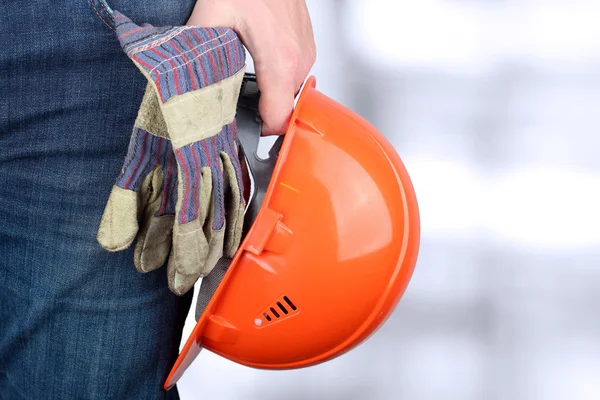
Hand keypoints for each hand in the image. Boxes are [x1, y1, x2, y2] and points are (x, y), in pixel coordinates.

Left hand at [187, 0, 315, 134]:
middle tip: (234, 108)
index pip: (279, 118)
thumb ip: (197, 54)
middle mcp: (299, 58)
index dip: (260, 132)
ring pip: (290, 92)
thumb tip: (180, 82)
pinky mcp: (306, 42)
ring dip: (269, 95)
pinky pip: (294, 74)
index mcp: (280, 60)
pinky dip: (277, 77)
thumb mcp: (211, 17)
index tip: (243, 133)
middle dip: (260, 113)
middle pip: (284, 108)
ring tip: (245, 85)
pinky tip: (257, 65)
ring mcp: (306, 50)